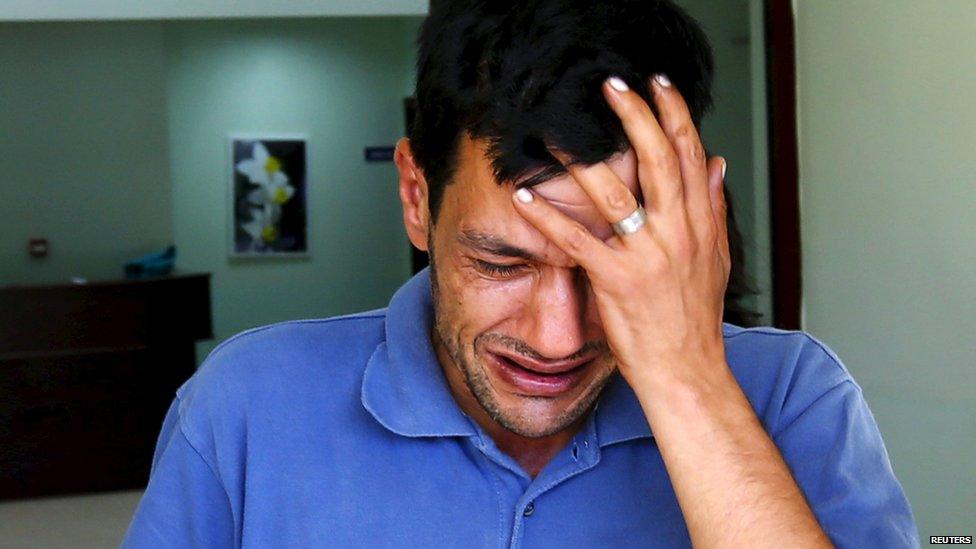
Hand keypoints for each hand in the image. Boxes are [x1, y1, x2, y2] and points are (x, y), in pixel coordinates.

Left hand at [511, 74, 730, 388]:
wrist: (687, 371)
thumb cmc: (695, 319)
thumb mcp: (715, 259)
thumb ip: (714, 209)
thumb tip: (718, 164)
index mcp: (699, 224)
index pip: (690, 155)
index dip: (675, 114)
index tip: (658, 84)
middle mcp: (677, 233)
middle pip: (659, 160)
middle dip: (636, 116)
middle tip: (612, 85)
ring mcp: (647, 256)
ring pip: (617, 194)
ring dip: (585, 158)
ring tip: (558, 129)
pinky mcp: (617, 281)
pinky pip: (578, 241)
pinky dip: (549, 217)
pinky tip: (525, 196)